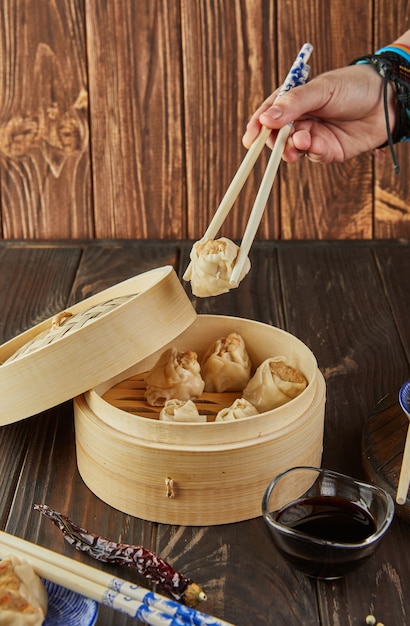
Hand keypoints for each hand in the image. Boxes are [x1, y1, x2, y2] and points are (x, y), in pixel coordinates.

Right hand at [242, 64, 395, 163]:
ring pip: (293, 149)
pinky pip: (312, 156)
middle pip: (277, 136)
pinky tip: (314, 143)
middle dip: (274, 141)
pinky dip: (310, 151)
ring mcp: (315, 136)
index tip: (250, 138)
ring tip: (301, 141)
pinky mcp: (328, 151)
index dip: (258, 126)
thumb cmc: (355, 86)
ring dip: (291, 148)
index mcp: (296, 100)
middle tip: (278, 141)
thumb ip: (293, 104)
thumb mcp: (321, 89)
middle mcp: (303, 119)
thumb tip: (265, 118)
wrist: (388, 101)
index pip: (270, 114)